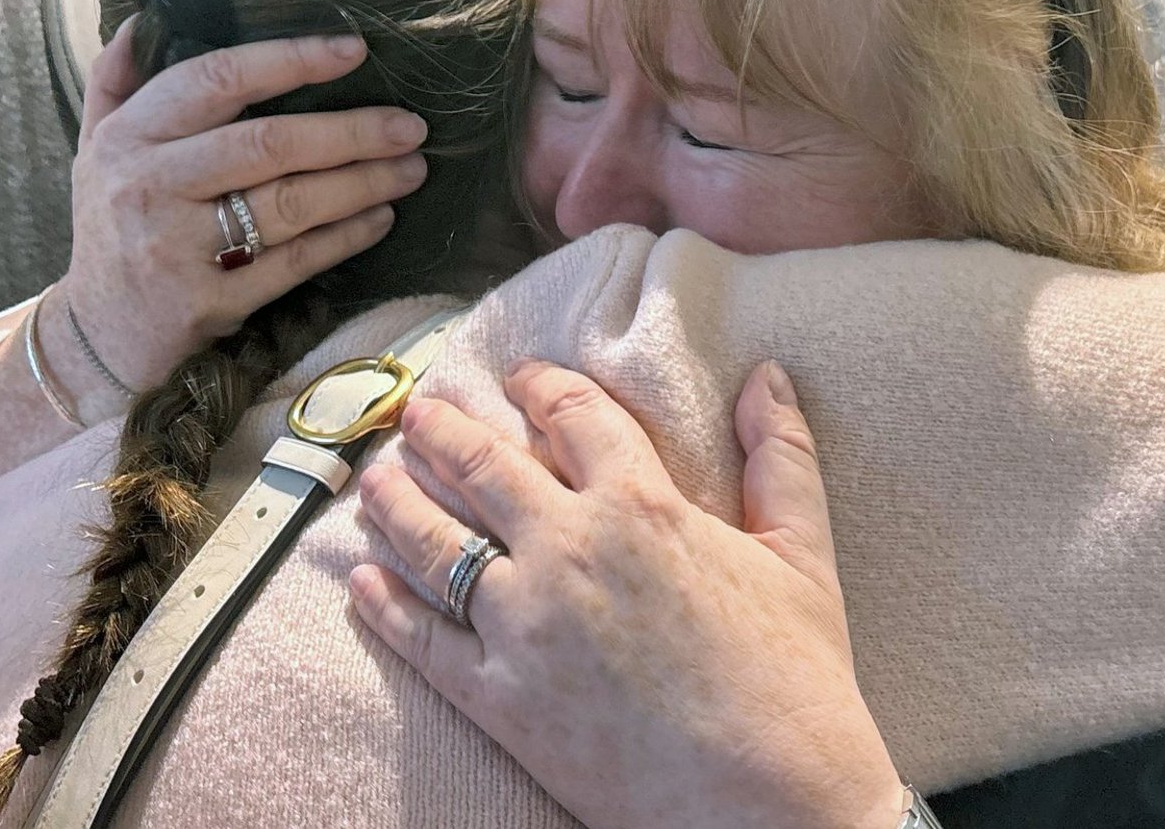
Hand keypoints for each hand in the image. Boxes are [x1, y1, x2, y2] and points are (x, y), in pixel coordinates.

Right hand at [58, 22, 430, 392]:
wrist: (94, 338)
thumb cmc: (111, 228)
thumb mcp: (94, 149)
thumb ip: (116, 81)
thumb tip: (142, 17)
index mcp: (129, 136)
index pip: (216, 79)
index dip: (289, 60)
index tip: (353, 50)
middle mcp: (150, 184)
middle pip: (268, 143)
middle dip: (351, 131)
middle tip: (411, 125)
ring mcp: (177, 247)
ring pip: (290, 203)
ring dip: (362, 183)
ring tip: (411, 169)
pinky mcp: (208, 302)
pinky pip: (295, 261)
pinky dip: (345, 237)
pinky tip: (380, 219)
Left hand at [351, 361, 905, 828]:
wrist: (772, 806)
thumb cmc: (797, 681)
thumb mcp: (803, 555)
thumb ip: (782, 457)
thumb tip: (767, 378)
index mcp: (640, 506)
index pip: (572, 417)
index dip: (541, 387)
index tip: (522, 378)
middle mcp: (566, 551)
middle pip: (483, 467)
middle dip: (444, 431)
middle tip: (420, 412)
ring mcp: (522, 626)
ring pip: (435, 543)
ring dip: (397, 501)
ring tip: (376, 480)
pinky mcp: (498, 700)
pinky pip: (421, 641)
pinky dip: (383, 606)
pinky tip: (361, 582)